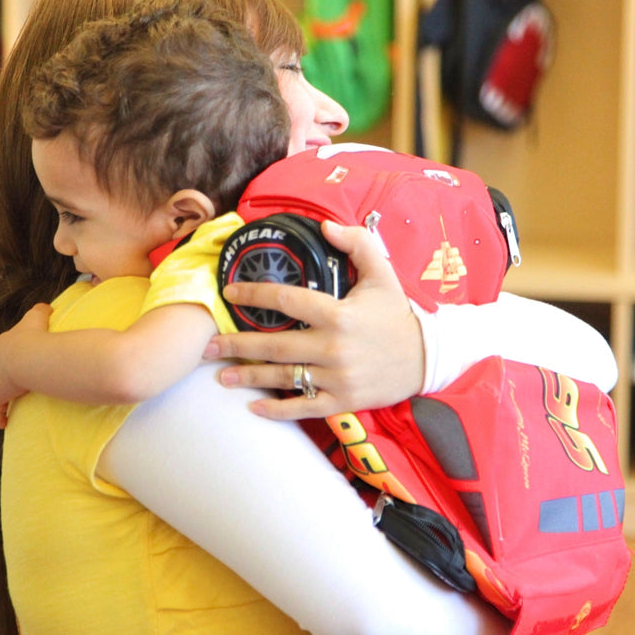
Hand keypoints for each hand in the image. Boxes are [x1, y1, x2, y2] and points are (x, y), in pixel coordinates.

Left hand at [0, 303, 51, 427]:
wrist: (27, 356)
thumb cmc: (36, 336)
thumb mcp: (39, 316)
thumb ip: (42, 309)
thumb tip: (48, 307)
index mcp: (6, 343)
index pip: (8, 350)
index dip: (15, 356)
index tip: (23, 362)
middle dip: (4, 374)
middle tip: (17, 383)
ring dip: (2, 394)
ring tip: (12, 402)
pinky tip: (5, 422)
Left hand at [204, 220, 424, 420]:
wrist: (428, 358)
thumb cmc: (398, 314)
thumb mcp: (382, 272)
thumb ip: (356, 243)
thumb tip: (325, 225)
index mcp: (338, 314)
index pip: (287, 300)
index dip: (254, 293)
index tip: (229, 292)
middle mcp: (333, 348)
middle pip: (274, 345)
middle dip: (236, 344)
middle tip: (207, 344)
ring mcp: (337, 377)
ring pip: (284, 377)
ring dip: (248, 376)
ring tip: (220, 375)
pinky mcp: (342, 400)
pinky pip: (304, 406)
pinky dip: (278, 409)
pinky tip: (254, 407)